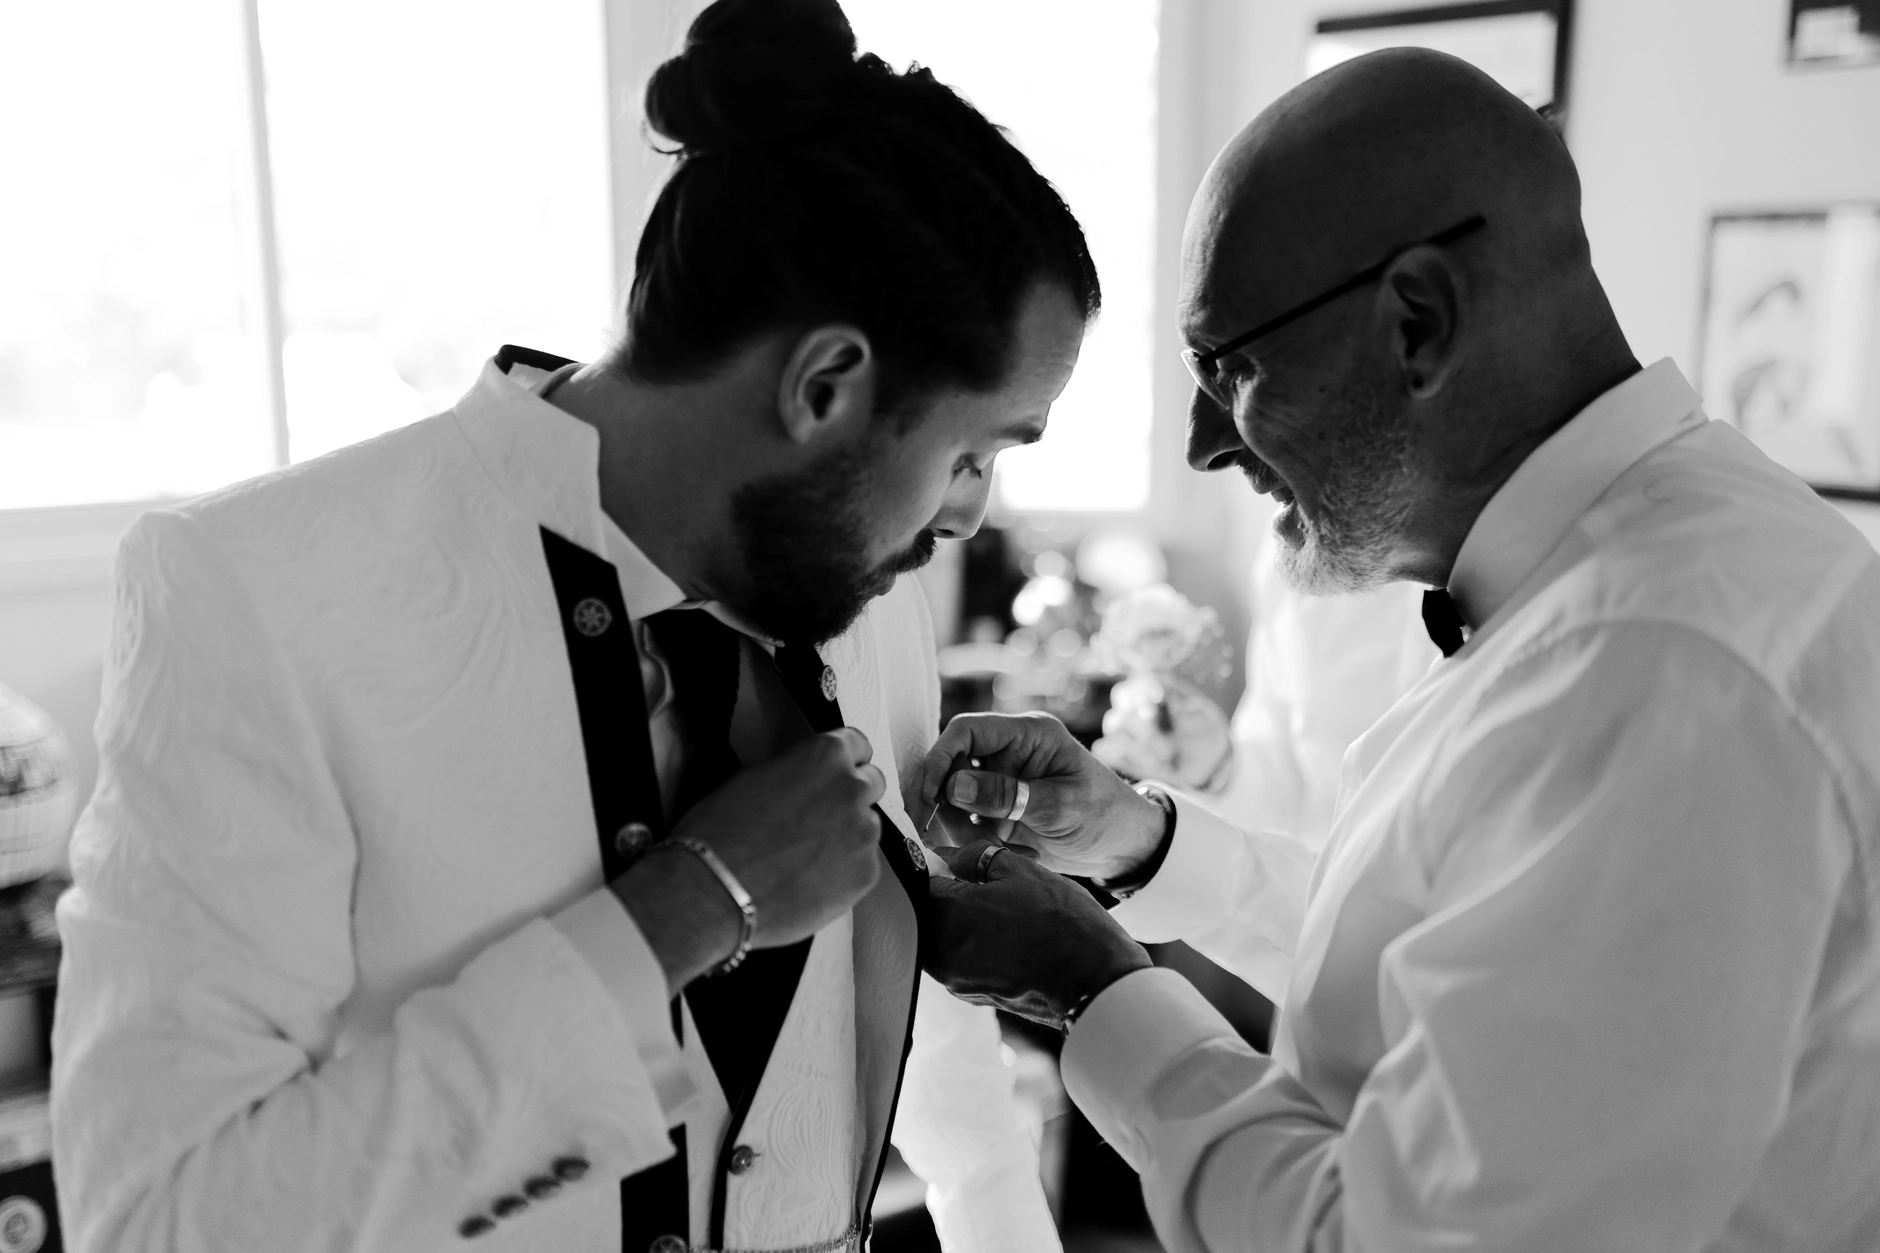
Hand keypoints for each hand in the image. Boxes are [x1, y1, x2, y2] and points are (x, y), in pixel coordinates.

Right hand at [614, 728, 884, 989]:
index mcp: (825, 755)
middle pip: (871, 784)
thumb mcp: (752, 777)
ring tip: (807, 857)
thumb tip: (805, 777)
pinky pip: (862, 866)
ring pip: (867, 828)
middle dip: (849, 796)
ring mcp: (864, 834)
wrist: (713, 893)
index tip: (833, 774)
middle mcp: (852, 789)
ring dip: (847, 835)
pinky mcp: (865, 875)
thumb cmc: (720, 833)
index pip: (857, 745)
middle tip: (818, 817)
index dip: (843, 761)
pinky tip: (810, 880)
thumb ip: (794, 770)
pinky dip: (844, 872)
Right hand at [911, 712, 1166, 880]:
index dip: (941, 758)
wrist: (1125, 847)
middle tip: (935, 831)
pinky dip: (966, 838)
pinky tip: (985, 852)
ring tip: (973, 847)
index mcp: (1028, 734)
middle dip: (941, 797)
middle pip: (952, 762)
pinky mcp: (999, 810)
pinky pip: (966, 820)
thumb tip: (955, 785)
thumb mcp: (1061, 806)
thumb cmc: (1105, 815)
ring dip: (953, 823)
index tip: (929, 794)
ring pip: (953, 795)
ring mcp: (1002, 781)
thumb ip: (1009, 795)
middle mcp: (1009, 752)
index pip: (967, 731)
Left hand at [925, 839, 1151, 1029]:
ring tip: (995, 910)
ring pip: (940, 938)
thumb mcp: (1021, 871)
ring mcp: (955, 979)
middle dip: (944, 895)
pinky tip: (1002, 935)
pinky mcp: (973, 994)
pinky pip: (958, 960)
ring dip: (957, 921)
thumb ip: (977, 856)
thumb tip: (952, 855)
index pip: (919, 879)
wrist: (1094, 981)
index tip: (953, 861)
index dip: (934, 864)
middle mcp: (940, 952)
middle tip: (976, 883)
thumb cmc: (1062, 924)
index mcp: (947, 915)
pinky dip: (970, 945)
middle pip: (924, 912)